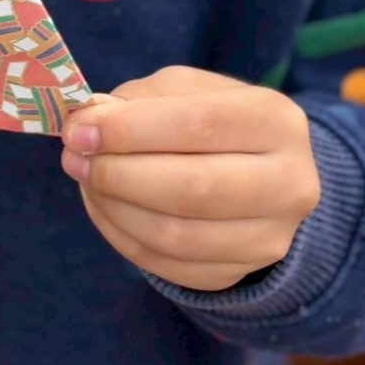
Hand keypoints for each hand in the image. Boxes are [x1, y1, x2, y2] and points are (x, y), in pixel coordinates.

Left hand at [61, 65, 319, 291]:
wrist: (259, 175)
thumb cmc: (212, 122)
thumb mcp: (184, 91)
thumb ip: (138, 101)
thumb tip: (88, 123)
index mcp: (277, 121)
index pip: (200, 124)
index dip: (131, 130)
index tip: (79, 130)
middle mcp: (289, 183)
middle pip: (194, 188)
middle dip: (119, 174)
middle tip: (75, 158)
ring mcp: (269, 237)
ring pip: (177, 236)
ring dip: (114, 208)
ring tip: (86, 180)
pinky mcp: (239, 273)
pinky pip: (168, 266)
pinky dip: (123, 236)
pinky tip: (106, 207)